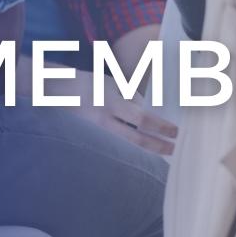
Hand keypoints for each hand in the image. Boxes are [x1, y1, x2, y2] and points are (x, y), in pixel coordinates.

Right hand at [53, 71, 179, 155]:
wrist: (60, 92)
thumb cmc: (91, 85)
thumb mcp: (114, 84)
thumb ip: (132, 98)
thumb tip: (149, 113)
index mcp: (112, 105)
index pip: (142, 119)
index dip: (160, 127)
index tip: (175, 132)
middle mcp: (105, 122)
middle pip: (136, 140)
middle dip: (157, 146)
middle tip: (173, 149)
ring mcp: (98, 134)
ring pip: (127, 147)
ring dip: (146, 150)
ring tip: (163, 152)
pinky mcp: (94, 140)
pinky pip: (117, 146)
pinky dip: (132, 149)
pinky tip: (143, 151)